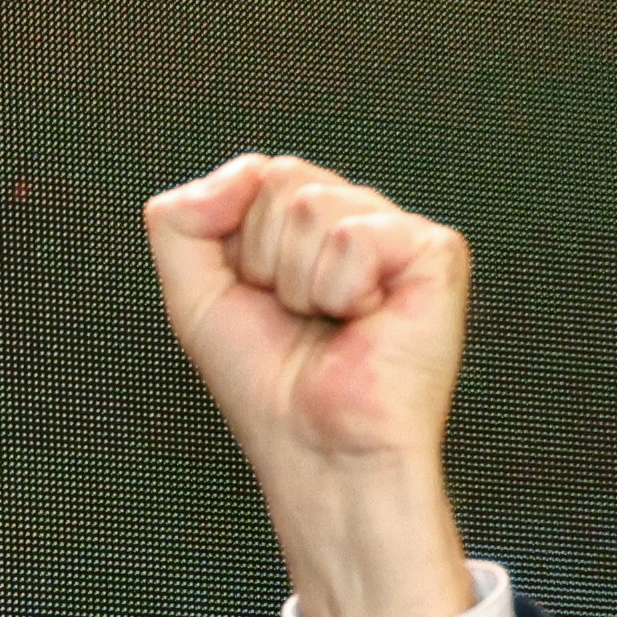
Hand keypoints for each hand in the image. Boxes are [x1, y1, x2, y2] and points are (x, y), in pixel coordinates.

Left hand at [141, 152, 475, 616]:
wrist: (315, 447)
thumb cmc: (267, 384)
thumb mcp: (194, 294)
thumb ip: (180, 220)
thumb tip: (241, 168)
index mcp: (306, 225)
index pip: (257, 174)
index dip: (238, 243)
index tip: (259, 299)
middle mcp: (355, 218)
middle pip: (282, 179)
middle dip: (265, 260)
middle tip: (298, 316)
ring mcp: (398, 232)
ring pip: (312, 207)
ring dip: (301, 282)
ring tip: (330, 322)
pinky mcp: (436, 253)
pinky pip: (356, 235)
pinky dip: (343, 290)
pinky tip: (366, 321)